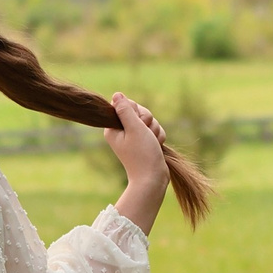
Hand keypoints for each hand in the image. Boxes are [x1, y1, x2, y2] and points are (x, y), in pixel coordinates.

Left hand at [104, 93, 169, 230]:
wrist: (152, 178)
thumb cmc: (142, 154)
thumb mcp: (134, 127)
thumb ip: (126, 110)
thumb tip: (116, 95)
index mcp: (113, 127)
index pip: (128, 104)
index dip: (137, 112)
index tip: (138, 125)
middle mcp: (121, 131)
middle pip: (140, 111)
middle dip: (148, 121)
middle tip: (146, 135)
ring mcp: (133, 137)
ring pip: (150, 120)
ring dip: (155, 130)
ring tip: (151, 143)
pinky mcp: (143, 142)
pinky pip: (155, 130)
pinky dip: (158, 136)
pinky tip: (156, 146)